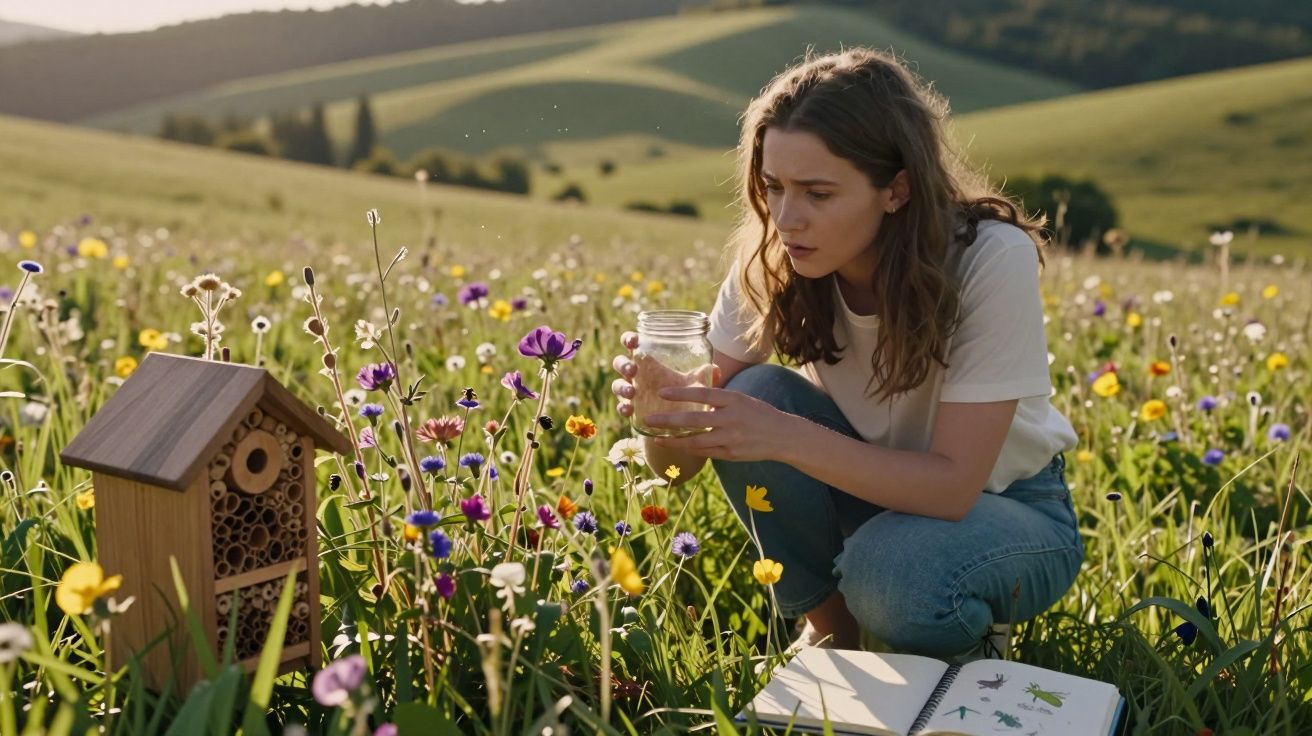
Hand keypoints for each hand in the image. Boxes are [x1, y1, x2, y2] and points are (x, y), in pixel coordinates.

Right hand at [611, 331, 720, 417]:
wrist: (678, 419)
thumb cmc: (683, 392)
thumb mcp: (694, 383)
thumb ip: (703, 375)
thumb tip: (716, 370)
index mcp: (648, 361)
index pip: (633, 344)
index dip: (629, 339)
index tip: (634, 341)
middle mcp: (636, 374)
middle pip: (620, 363)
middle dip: (624, 364)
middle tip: (633, 369)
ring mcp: (631, 390)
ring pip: (617, 384)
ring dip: (621, 386)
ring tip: (632, 391)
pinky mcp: (630, 408)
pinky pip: (620, 406)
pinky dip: (622, 406)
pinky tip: (628, 409)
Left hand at [643, 386, 794, 462]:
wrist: (783, 436)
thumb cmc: (758, 414)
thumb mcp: (741, 399)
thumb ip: (719, 397)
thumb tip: (693, 389)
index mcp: (734, 400)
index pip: (703, 394)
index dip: (681, 393)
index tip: (661, 393)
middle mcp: (731, 419)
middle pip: (694, 419)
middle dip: (668, 420)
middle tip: (648, 419)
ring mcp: (731, 439)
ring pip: (696, 441)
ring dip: (673, 440)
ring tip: (656, 438)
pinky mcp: (731, 454)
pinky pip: (705, 452)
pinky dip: (689, 449)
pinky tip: (675, 446)